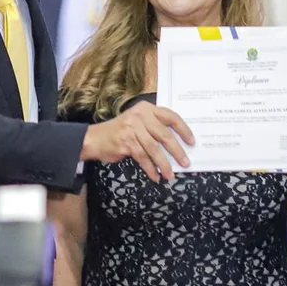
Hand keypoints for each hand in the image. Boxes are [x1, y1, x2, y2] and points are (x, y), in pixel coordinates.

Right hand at [80, 101, 194, 182]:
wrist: (95, 138)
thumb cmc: (121, 131)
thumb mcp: (138, 122)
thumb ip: (155, 127)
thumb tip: (177, 144)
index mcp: (147, 109)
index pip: (171, 117)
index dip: (183, 130)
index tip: (191, 142)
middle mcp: (140, 116)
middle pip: (165, 135)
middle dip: (177, 151)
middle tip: (185, 163)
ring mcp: (132, 129)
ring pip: (154, 149)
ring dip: (164, 164)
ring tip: (171, 175)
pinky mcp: (126, 142)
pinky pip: (143, 158)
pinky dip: (151, 169)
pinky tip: (156, 176)